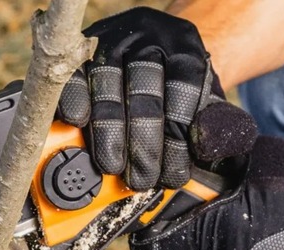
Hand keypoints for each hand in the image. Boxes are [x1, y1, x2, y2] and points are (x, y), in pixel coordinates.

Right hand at [56, 7, 223, 190]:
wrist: (154, 46)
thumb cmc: (179, 84)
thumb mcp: (204, 99)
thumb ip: (209, 124)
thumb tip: (206, 153)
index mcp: (186, 49)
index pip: (184, 95)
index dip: (176, 141)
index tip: (172, 174)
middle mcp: (151, 37)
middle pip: (145, 94)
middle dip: (142, 145)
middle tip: (141, 178)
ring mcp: (115, 40)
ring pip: (108, 88)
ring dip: (107, 134)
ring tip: (112, 166)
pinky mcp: (85, 48)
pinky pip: (75, 75)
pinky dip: (74, 101)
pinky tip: (78, 124)